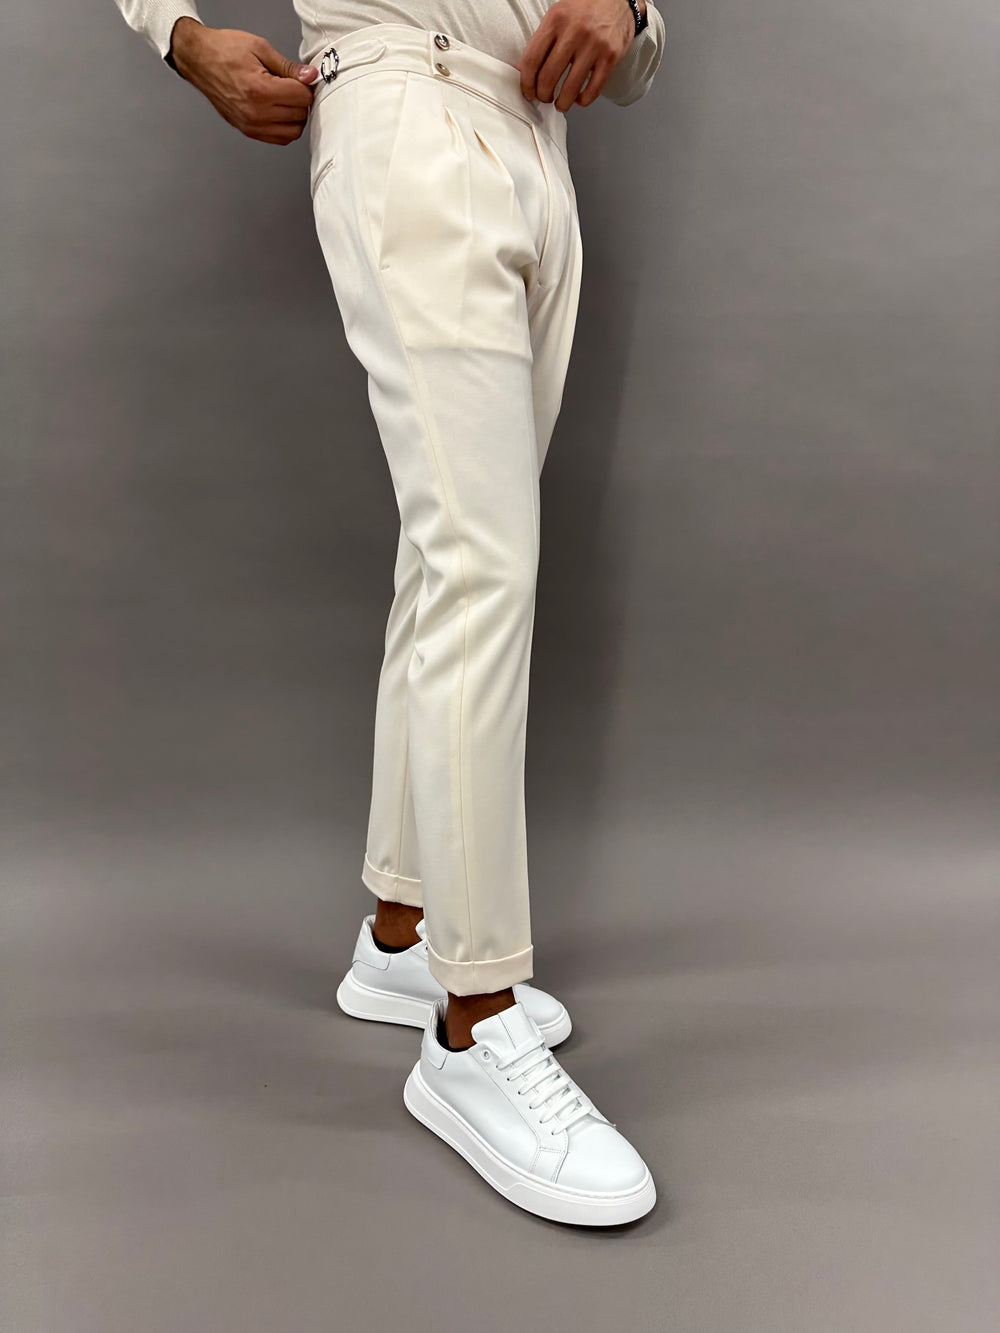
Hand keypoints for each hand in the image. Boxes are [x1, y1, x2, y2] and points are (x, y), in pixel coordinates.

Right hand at [169, 17, 318, 144]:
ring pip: (293, 132)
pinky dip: (285, 128)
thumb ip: (288, 67)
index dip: (306, 85)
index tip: (300, 78)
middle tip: (292, 86)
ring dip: (296, 116)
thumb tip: (310, 76)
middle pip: (300, 115)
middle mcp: (256, 112)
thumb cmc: (224, 51)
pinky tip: (280, 112)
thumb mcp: (260, 48)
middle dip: (301, 100)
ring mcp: (251, 125)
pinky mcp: (248, 131)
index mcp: (261, 90)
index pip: (303, 97)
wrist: (199, 59)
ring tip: (286, 99)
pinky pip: (279, 139)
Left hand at [517, 0, 637, 111]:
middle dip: (543, 95)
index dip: (526, 83)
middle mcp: (574, 32)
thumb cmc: (585, 8)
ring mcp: (593, 45)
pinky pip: (593, 89)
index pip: (531, 59)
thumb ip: (542, 41)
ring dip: (562, 103)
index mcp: (555, 20)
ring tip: (560, 104)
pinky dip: (583, 100)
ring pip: (570, 88)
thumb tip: (523, 70)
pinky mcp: (610, 57)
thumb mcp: (558, 16)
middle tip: (544, 98)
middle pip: (548, 77)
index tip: (528, 92)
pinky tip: (579, 98)